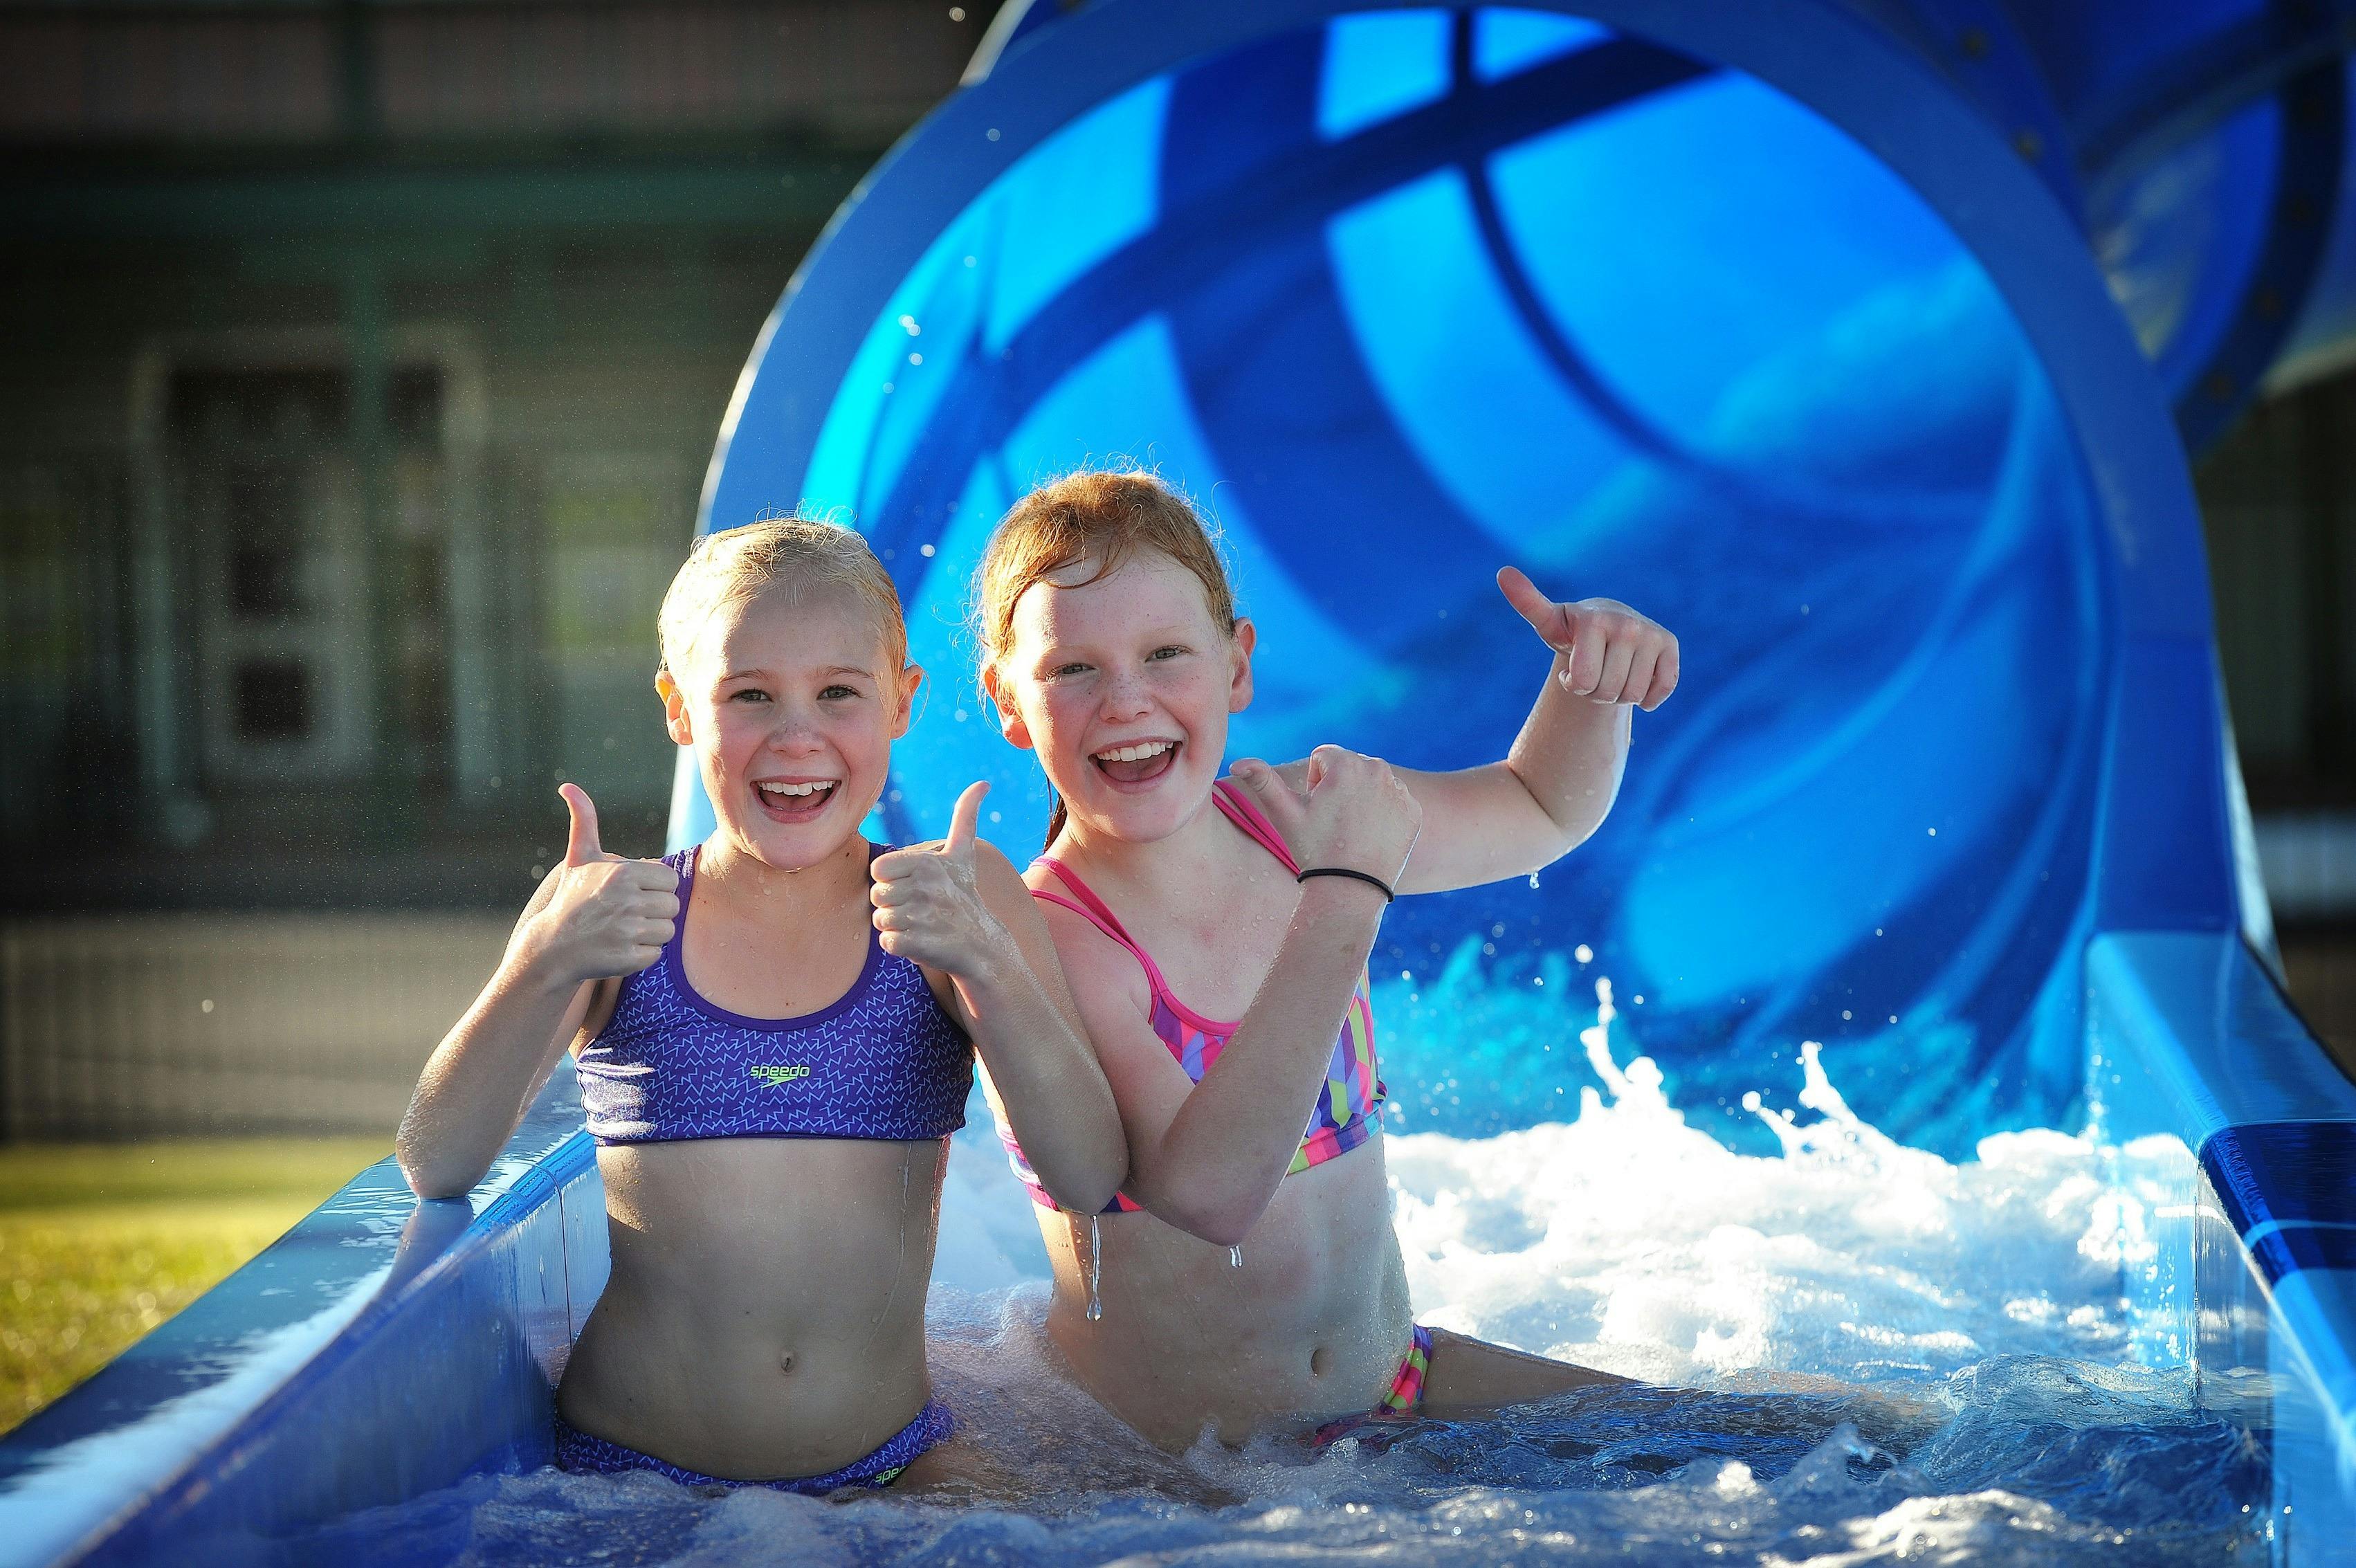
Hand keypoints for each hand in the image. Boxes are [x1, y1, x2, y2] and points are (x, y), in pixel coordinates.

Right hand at [515, 785, 679, 985]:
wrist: (552, 948)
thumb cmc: (572, 898)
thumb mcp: (579, 858)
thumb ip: (583, 820)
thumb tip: (567, 787)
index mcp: (623, 873)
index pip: (671, 880)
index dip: (655, 888)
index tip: (632, 893)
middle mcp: (626, 900)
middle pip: (673, 906)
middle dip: (654, 911)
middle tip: (627, 914)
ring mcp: (626, 931)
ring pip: (667, 931)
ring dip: (650, 933)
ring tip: (622, 930)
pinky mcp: (627, 958)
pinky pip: (655, 955)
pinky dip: (641, 955)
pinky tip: (619, 948)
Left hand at [870, 781, 1010, 980]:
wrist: (982, 945)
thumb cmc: (963, 894)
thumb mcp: (963, 854)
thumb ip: (966, 816)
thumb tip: (983, 782)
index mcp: (926, 863)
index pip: (878, 870)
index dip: (893, 880)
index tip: (917, 885)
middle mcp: (924, 888)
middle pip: (877, 895)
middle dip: (894, 904)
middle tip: (922, 909)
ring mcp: (920, 918)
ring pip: (879, 918)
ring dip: (896, 926)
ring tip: (922, 925)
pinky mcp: (916, 945)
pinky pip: (887, 942)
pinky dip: (899, 946)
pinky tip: (922, 942)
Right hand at [1229, 746, 1419, 888]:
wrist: (1352, 889)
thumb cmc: (1313, 850)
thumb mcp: (1284, 814)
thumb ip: (1261, 781)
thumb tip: (1236, 763)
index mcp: (1346, 763)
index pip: (1323, 758)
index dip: (1314, 785)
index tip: (1317, 811)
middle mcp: (1378, 769)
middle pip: (1349, 767)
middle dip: (1339, 788)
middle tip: (1334, 824)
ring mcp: (1400, 790)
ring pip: (1372, 782)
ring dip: (1361, 798)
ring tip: (1353, 831)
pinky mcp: (1414, 810)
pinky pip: (1394, 800)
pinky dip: (1383, 813)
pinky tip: (1372, 836)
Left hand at [1497, 566, 1678, 709]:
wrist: (1606, 624)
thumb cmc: (1571, 630)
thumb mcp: (1548, 622)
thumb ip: (1527, 602)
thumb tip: (1503, 572)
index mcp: (1594, 621)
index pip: (1582, 682)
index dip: (1573, 684)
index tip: (1570, 667)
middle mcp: (1626, 624)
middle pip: (1608, 692)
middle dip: (1595, 691)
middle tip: (1593, 669)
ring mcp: (1651, 634)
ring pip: (1633, 695)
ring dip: (1618, 694)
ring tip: (1611, 670)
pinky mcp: (1669, 644)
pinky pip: (1662, 689)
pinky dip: (1648, 697)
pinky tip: (1636, 680)